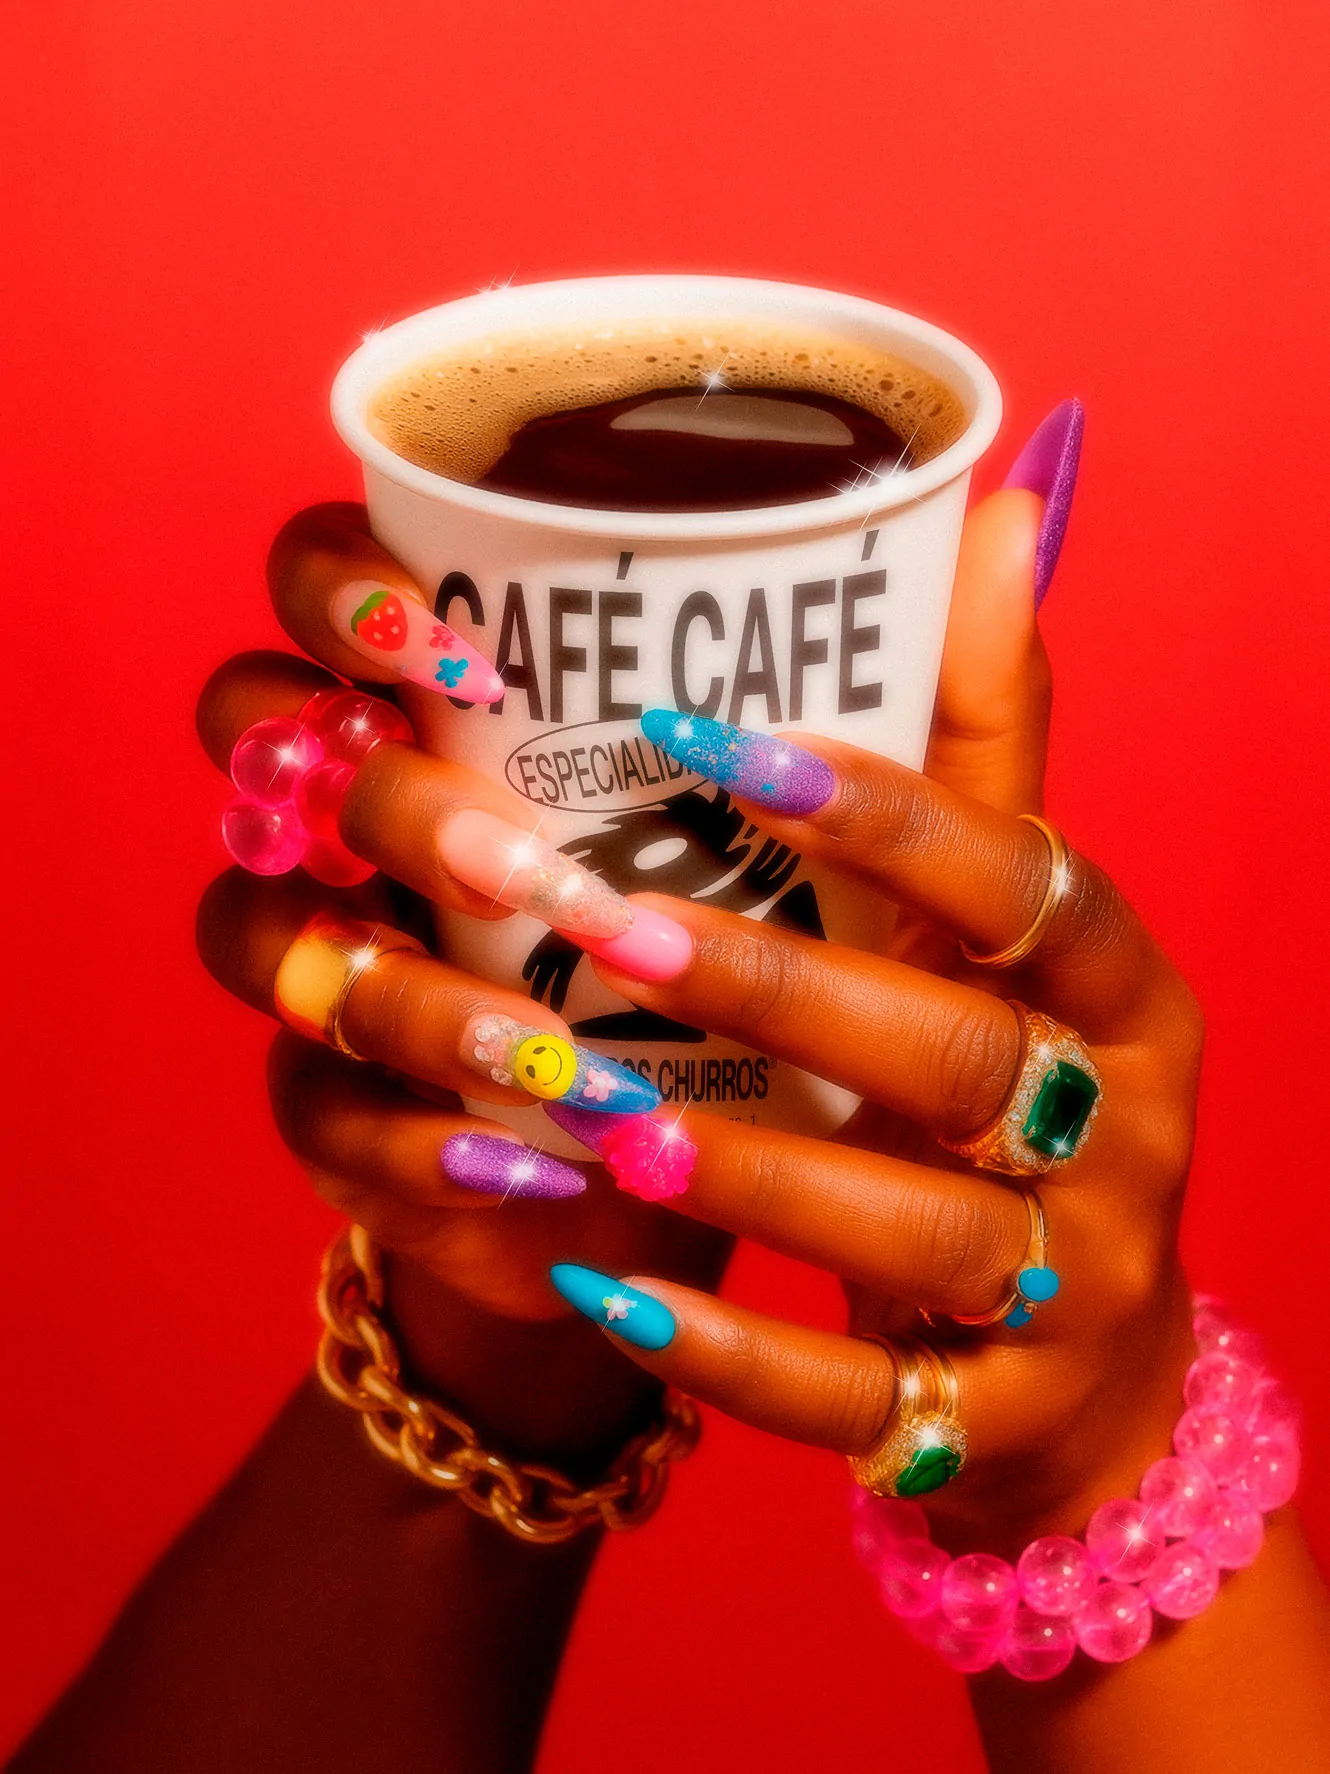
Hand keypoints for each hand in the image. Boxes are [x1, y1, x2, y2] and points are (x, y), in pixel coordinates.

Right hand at [195, 490, 1073, 1477]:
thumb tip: (1008, 515)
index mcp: (465, 705)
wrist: (713, 1174)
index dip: (339, 587)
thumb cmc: (786, 968)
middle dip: (379, 792)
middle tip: (518, 856)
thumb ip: (936, 702)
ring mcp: (335, 951)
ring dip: (397, 990)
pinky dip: (417, 1135)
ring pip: (260, 930)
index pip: (329, 587)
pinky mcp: (331, 1100)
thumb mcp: (884, 850)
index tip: (452, 636)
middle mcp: (370, 808)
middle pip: (263, 736)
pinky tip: (527, 1160)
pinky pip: (312, 1103)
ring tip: (542, 1045)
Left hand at [542, 508, 1202, 1546]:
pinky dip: (727, 1351)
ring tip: (596, 1114)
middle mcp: (1121, 1137)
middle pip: (956, 1054)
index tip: (713, 743)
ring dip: (748, 1167)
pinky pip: (856, 1401)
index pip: (1025, 880)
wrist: (1088, 1375)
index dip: (883, 809)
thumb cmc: (1019, 1096)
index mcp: (1125, 990)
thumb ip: (989, 747)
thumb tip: (997, 504)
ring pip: (911, 1234)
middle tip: (607, 921)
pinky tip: (604, 1289)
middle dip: (780, 986)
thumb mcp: (1017, 936)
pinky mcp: (992, 1427)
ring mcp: (1069, 1295)